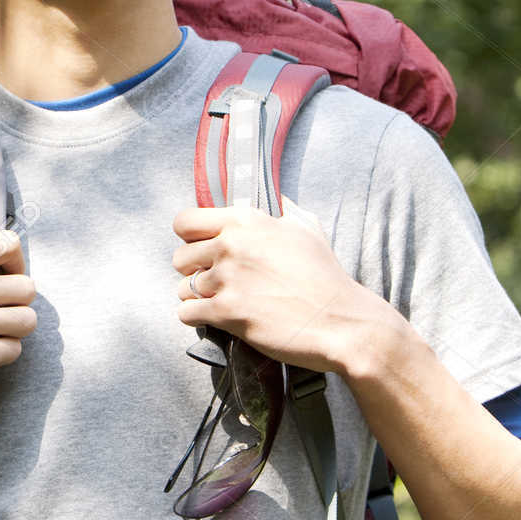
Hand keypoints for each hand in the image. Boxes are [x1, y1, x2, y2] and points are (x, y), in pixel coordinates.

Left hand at [170, 196, 401, 375]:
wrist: (341, 321)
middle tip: (215, 281)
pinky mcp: (227, 312)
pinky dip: (198, 318)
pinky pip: (187, 314)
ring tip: (222, 301)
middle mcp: (231, 245)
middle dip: (193, 271)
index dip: (190, 238)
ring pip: (183, 288)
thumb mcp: (307, 228)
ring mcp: (227, 279)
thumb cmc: (326, 276)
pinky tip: (218, 318)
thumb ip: (284, 209)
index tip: (201, 249)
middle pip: (179, 257)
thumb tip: (276, 198)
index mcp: (246, 220)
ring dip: (198, 297)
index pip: (185, 221)